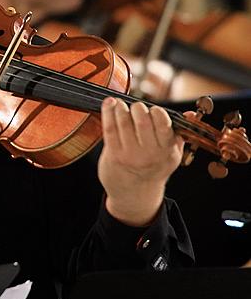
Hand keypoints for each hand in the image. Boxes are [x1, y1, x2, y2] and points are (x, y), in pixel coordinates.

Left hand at [98, 97, 183, 225]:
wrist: (134, 194)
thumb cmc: (153, 168)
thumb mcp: (171, 155)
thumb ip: (179, 134)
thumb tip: (190, 114)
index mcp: (167, 150)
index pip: (163, 124)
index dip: (157, 111)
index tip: (152, 109)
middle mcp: (149, 153)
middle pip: (143, 121)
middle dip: (138, 108)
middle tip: (136, 107)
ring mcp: (130, 154)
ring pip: (124, 122)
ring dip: (120, 108)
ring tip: (119, 104)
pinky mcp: (113, 154)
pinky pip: (110, 128)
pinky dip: (108, 113)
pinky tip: (109, 104)